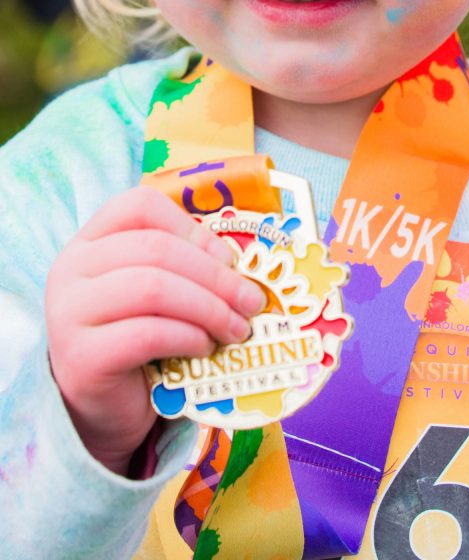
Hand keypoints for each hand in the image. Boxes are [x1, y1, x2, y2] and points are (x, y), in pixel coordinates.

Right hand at [45, 187, 264, 475]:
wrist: (104, 410)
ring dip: (208, 307)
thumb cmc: (138, 342)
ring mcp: (69, 312)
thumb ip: (184, 268)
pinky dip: (187, 337)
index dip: (193, 228)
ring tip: (236, 328)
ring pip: (153, 287)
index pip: (140, 206)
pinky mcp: (81, 357)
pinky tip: (205, 347)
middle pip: (156, 248)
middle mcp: (71, 268)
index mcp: (90, 241)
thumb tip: (240, 266)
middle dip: (216, 275)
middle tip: (252, 301)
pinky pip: (146, 334)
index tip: (230, 259)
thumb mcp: (158, 293)